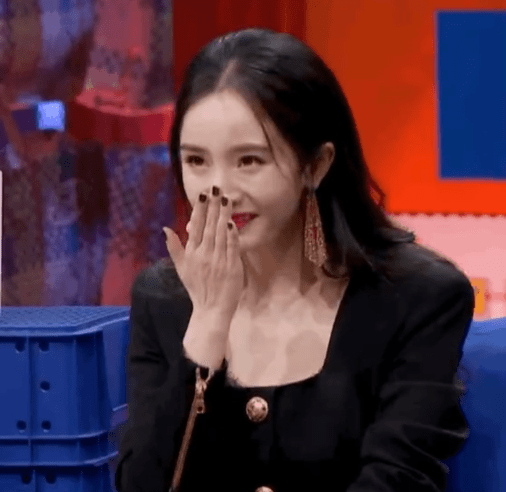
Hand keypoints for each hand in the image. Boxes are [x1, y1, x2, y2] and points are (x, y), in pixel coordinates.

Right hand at [163, 186, 244, 320]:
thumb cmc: (197, 288)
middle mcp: (204, 255)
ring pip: (220, 234)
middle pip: (208, 226)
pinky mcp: (231, 267)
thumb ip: (174, 247)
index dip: (199, 210)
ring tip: (226, 199)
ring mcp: (218, 261)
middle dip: (212, 206)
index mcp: (192, 254)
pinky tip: (231, 222)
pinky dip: (231, 235)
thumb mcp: (182, 268)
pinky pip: (231, 248)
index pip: (195, 227)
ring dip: (223, 215)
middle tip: (216, 189)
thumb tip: (165, 229)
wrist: (211, 309)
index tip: (202, 195)